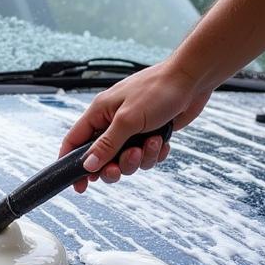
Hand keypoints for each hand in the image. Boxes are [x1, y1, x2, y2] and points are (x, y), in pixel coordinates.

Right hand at [58, 58, 211, 192]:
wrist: (193, 79)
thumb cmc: (158, 90)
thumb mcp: (128, 120)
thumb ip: (106, 145)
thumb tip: (87, 165)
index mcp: (99, 113)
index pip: (74, 142)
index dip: (71, 165)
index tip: (79, 186)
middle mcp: (112, 123)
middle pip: (101, 159)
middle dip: (113, 166)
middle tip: (120, 167)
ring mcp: (132, 130)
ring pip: (125, 160)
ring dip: (139, 159)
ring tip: (150, 143)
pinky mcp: (149, 134)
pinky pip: (145, 156)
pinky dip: (154, 154)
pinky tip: (162, 141)